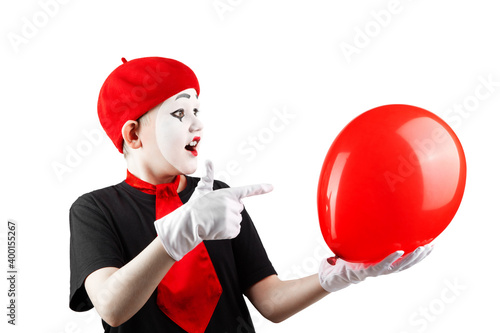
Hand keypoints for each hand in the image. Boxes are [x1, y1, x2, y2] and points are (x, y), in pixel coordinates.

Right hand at [154, 160, 272, 260]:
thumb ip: (208, 176)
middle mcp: (233, 205)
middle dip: (229, 211)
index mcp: (228, 194)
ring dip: (227, 223)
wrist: (189, 223)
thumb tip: (208, 160)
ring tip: (214, 221)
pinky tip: (216, 229)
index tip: (271, 187)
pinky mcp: (232, 229)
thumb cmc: (196, 205)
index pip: (247, 190)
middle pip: (239, 208)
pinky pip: (235, 231)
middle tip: (215, 212)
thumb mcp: (203, 189)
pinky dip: (227, 232)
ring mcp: (233, 217)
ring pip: (237, 220)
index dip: (260, 188)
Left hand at [319, 245, 432, 292]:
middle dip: (419, 256)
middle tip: (431, 247)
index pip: (406, 259)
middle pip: (406, 264)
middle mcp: (383, 268)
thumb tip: (374, 214)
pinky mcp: (367, 271)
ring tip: (420, 249)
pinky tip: (399, 252)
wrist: (336, 273)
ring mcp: (376, 271)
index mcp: (385, 263)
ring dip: (410, 258)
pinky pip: (380, 266)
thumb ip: (368, 235)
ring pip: (397, 266)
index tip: (431, 245)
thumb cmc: (349, 260)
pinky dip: (390, 259)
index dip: (419, 255)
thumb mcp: (361, 246)